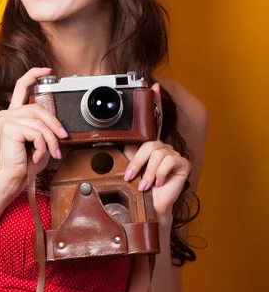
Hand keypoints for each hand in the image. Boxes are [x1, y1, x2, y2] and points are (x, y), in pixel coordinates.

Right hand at [0, 67, 67, 194]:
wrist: (13, 178)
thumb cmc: (25, 163)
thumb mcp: (38, 139)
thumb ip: (44, 126)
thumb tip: (59, 124)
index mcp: (13, 114)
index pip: (21, 86)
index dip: (34, 75)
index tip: (47, 71)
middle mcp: (7, 114)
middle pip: (38, 107)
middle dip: (54, 122)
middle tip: (63, 136)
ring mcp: (6, 120)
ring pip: (39, 122)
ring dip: (50, 139)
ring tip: (52, 152)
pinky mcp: (9, 128)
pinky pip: (36, 132)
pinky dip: (42, 146)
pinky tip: (37, 156)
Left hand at [122, 83, 190, 219]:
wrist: (149, 207)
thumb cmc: (138, 188)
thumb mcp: (129, 164)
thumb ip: (126, 148)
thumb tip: (107, 136)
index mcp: (152, 145)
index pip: (154, 120)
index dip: (155, 101)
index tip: (154, 85)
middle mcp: (164, 147)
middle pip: (150, 143)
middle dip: (138, 162)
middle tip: (132, 176)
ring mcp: (174, 154)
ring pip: (157, 153)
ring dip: (147, 172)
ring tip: (145, 184)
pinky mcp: (182, 164)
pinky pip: (167, 161)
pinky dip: (158, 174)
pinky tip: (157, 183)